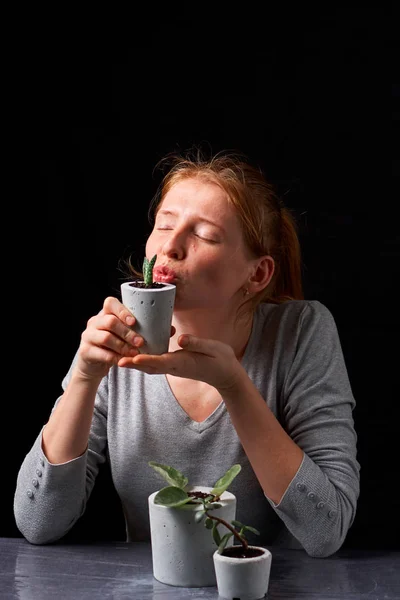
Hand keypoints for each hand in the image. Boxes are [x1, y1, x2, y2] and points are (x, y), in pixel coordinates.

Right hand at [75, 296, 174, 380]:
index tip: (135, 322)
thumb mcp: (125, 335)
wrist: (93, 363)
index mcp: (106, 313)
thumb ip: (142, 330)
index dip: (123, 311)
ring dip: (122, 346)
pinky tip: (123, 361)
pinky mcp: (85, 351)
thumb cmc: (115, 345)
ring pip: (105, 337)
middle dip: (127, 332)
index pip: (110, 303)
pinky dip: (114, 358)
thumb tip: (171, 330)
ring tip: (134, 354)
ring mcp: (88, 335)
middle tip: (140, 342)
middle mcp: (95, 321)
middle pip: (110, 321)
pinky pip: (101, 353)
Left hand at [117, 335, 243, 391]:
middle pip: (150, 367)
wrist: (226, 374)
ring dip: (136, 364)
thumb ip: (197, 343)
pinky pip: (156, 365)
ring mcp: (174, 368)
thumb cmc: (220, 359)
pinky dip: (144, 362)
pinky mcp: (175, 365)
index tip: (131, 359)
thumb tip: (181, 339)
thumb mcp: (213, 348)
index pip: (160, 362)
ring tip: (120, 356)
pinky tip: (136, 354)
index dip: (145, 361)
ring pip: (151, 367)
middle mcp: (175, 367)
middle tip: (116, 359)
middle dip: (133, 364)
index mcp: (183, 363)